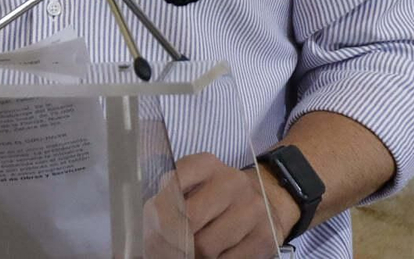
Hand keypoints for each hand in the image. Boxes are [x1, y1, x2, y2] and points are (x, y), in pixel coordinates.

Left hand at [143, 152, 288, 258]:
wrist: (266, 199)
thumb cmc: (218, 195)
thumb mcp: (195, 183)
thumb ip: (171, 193)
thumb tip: (147, 220)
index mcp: (208, 164)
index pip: (172, 185)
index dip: (157, 211)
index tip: (150, 227)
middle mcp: (232, 182)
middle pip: (189, 219)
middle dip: (172, 239)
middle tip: (165, 247)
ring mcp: (252, 209)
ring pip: (207, 247)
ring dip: (194, 254)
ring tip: (191, 251)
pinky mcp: (264, 237)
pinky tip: (213, 255)